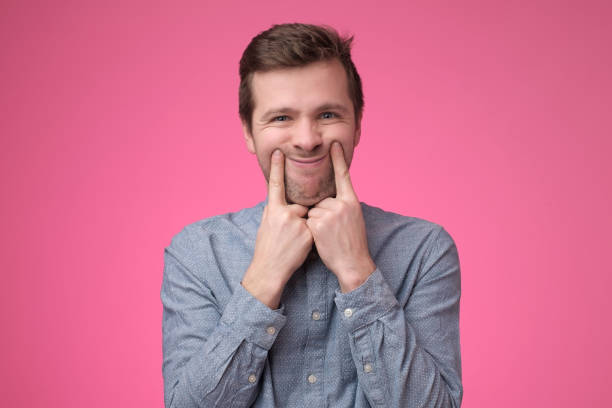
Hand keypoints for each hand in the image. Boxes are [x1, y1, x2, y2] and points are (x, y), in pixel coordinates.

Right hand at [242, 150, 312, 308]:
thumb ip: (275, 209)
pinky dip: (312, 236)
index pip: (275, 185)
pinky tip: (301, 247)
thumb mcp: (266, 224)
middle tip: (289, 233)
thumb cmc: (267, 248)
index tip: (279, 152)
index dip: (276, 168)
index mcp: (272, 210)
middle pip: (300, 205)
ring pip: (309, 216)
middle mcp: (283, 214)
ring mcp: (296, 223)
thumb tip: (278, 197)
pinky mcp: (308, 234)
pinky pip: (315, 228)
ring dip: (306, 227)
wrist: (270, 269)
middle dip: (300, 216)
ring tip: (294, 242)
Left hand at [306, 142, 375, 292]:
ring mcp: (330, 214)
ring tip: (328, 236)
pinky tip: (322, 239)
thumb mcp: (354, 219)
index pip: (343, 176)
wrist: (353, 264)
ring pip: (313, 210)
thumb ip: (343, 205)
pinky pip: (308, 220)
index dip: (338, 159)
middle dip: (321, 213)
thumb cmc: (352, 243)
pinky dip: (311, 230)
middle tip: (333, 230)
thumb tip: (330, 198)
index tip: (334, 144)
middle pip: (321, 200)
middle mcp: (342, 205)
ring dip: (316, 222)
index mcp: (352, 201)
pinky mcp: (318, 224)